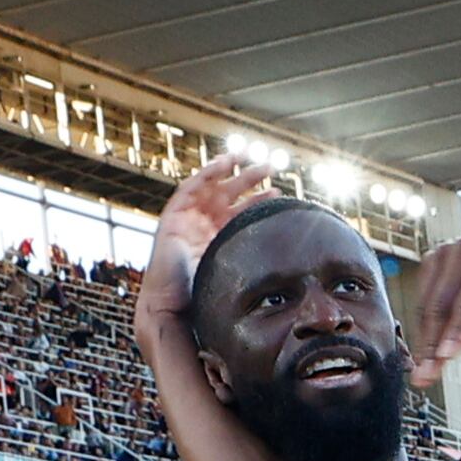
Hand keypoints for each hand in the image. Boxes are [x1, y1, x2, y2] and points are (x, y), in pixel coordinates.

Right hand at [141, 155, 278, 329]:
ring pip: (211, 186)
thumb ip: (254, 269)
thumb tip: (289, 277)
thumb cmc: (200, 298)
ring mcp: (188, 219)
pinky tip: (222, 164)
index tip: (278, 193)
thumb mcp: (234, 277)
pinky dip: (204, 174)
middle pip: (229, 194)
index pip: (242, 213)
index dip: (259, 202)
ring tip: (245, 155)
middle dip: (249, 180)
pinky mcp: (172, 216)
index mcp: (219, 238)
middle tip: (270, 167)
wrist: (171, 305)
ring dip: (227, 169)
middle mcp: (204, 225)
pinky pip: (189, 189)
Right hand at [403, 240, 460, 393]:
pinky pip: (422, 296)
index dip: (454, 330)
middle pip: (440, 303)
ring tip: (423, 367)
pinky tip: (425, 347)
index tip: (445, 355)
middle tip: (427, 372)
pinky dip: (422, 324)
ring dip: (423, 337)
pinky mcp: (432, 258)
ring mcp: (444, 252)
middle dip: (432, 341)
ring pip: (426, 302)